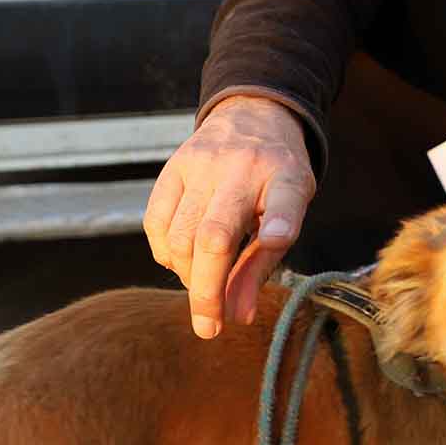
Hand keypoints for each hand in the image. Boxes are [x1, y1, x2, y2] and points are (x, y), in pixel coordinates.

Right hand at [142, 94, 314, 339]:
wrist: (253, 116)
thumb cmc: (274, 178)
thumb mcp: (289, 210)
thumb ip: (264, 262)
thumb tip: (239, 316)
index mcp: (285, 177)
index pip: (286, 200)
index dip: (280, 225)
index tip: (276, 241)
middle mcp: (242, 168)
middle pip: (215, 237)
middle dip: (208, 291)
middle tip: (209, 327)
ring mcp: (202, 164)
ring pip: (180, 235)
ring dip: (188, 275)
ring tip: (203, 286)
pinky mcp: (173, 167)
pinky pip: (156, 222)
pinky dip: (165, 253)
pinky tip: (182, 260)